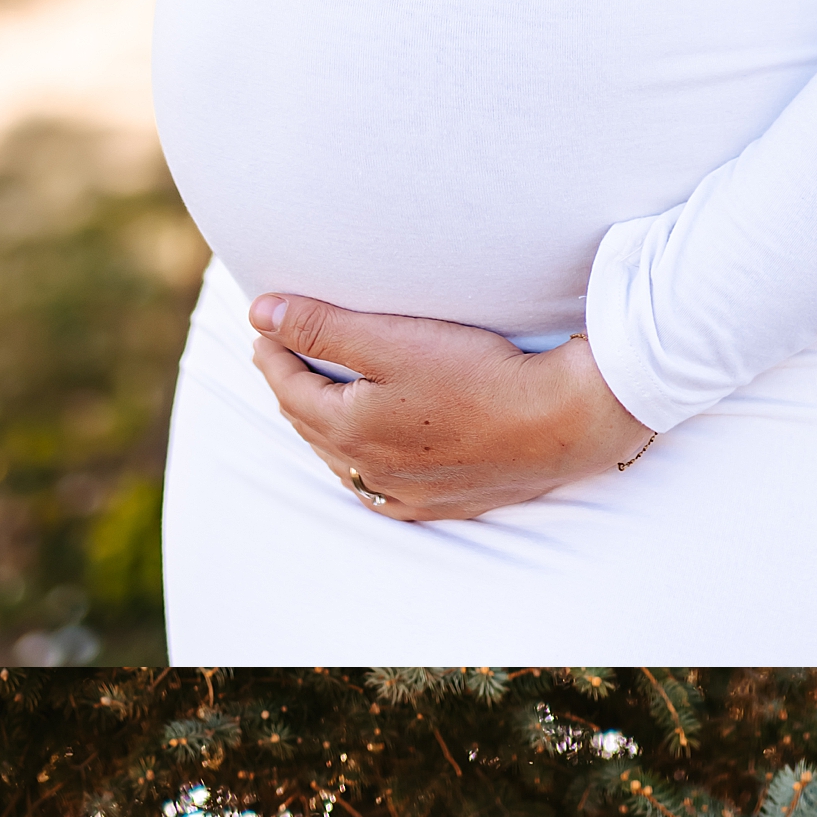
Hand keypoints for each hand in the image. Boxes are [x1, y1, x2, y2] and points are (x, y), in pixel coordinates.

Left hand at [249, 307, 651, 503]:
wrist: (557, 422)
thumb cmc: (475, 375)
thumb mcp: (390, 339)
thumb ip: (321, 326)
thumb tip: (259, 313)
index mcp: (349, 432)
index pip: (291, 388)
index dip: (272, 352)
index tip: (263, 325)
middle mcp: (370, 474)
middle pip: (312, 426)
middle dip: (291, 387)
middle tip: (280, 355)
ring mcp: (407, 495)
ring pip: (344, 460)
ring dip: (323, 425)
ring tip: (316, 395)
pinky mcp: (442, 503)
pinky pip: (381, 487)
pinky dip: (361, 461)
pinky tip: (369, 456)